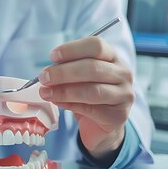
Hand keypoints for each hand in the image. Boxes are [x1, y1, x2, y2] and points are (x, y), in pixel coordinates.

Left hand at [37, 37, 133, 162]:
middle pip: (92, 67)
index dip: (72, 49)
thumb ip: (67, 70)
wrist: (99, 124)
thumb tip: (48, 72)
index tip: (52, 56)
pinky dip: (70, 105)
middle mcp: (123, 73)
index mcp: (112, 56)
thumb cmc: (86, 93)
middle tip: (43, 77)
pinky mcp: (119, 115)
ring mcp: (124, 95)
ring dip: (64, 91)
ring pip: (92, 90)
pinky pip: (91, 109)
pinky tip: (57, 102)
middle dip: (63, 72)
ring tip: (45, 92)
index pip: (96, 45)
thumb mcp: (77, 77)